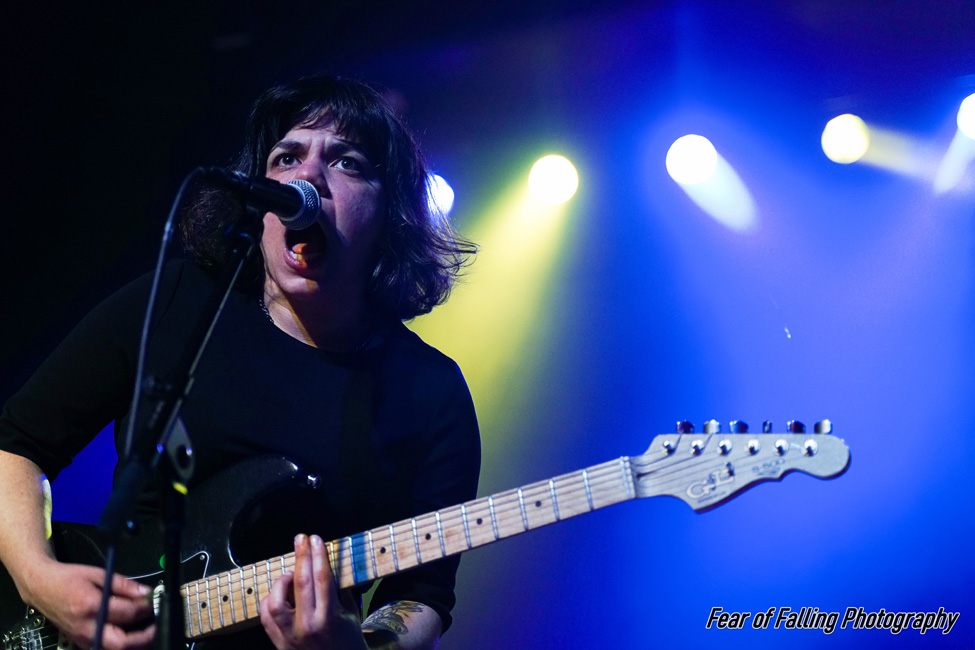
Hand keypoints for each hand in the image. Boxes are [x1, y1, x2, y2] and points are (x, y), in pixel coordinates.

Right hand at [23, 558, 154, 649]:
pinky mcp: (79, 642)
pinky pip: (103, 649)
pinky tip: (130, 636)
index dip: (145, 608)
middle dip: (143, 636)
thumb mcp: (99, 574)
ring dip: (134, 644)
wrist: (42, 587)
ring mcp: (81, 639)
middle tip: (156, 625)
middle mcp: (86, 627)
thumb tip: (146, 593)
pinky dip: (120, 645)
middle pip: (121, 643)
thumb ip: (124, 585)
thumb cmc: (70, 578)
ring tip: (147, 632)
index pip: (127, 613)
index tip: (154, 601)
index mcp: (91, 606)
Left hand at [261, 534, 366, 649]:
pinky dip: (269, 600)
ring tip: (291, 574)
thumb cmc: (348, 639)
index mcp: (329, 618)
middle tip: (301, 539)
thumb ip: (339, 588)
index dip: (318, 556)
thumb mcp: (351, 613)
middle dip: (301, 557)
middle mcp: (308, 626)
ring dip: (282, 582)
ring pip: (276, 602)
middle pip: (301, 583)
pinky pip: (266, 617)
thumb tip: (328, 562)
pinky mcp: (279, 644)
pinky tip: (278, 593)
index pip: (322, 578)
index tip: (316, 539)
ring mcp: (290, 636)